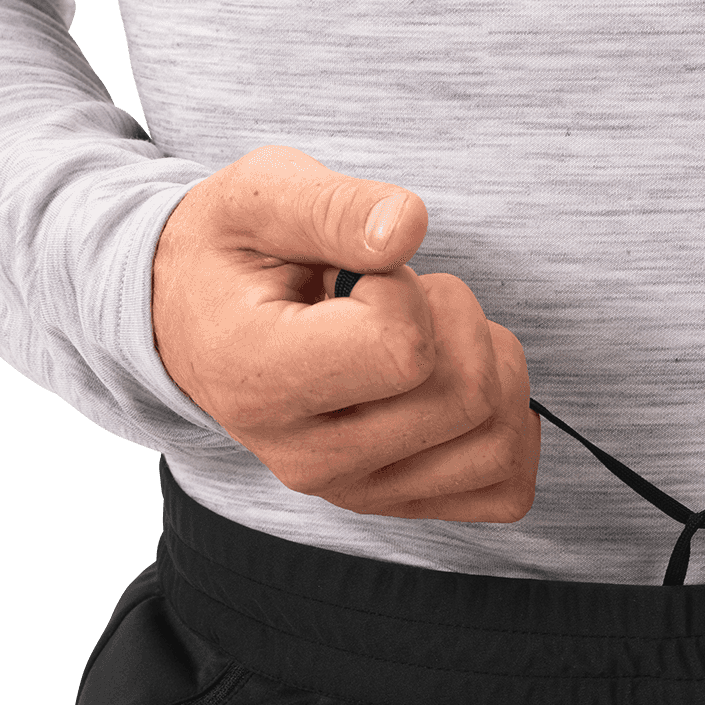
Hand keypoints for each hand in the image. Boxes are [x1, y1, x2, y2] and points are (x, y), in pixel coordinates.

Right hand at [152, 143, 538, 520]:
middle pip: (467, 396)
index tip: (365, 274)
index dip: (409, 289)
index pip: (405, 350)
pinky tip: (458, 382)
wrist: (196, 327)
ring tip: (428, 336)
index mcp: (262, 379)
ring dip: (493, 368)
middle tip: (404, 295)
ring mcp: (354, 492)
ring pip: (498, 443)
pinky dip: (508, 428)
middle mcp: (309, 458)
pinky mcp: (394, 504)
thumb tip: (408, 227)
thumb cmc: (233, 255)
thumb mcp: (260, 200)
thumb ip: (334, 207)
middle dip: (460, 319)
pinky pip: (505, 489)